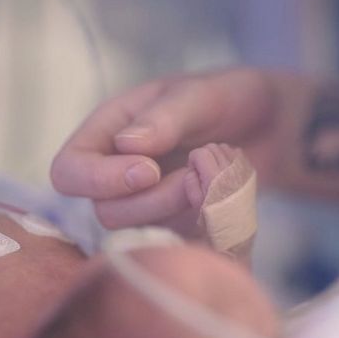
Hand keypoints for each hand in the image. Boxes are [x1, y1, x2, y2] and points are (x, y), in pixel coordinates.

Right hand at [51, 69, 280, 228]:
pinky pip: (174, 240)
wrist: (270, 125)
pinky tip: (220, 199)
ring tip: (209, 181)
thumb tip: (125, 144)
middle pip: (104, 210)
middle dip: (151, 200)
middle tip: (192, 177)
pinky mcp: (175, 223)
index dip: (98, 180)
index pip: (69, 171)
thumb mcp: (198, 96)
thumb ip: (164, 118)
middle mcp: (118, 171)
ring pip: (138, 231)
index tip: (148, 170)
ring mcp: (146, 202)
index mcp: (109, 131)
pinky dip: (198, 226)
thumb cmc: (226, 98)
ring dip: (176, 213)